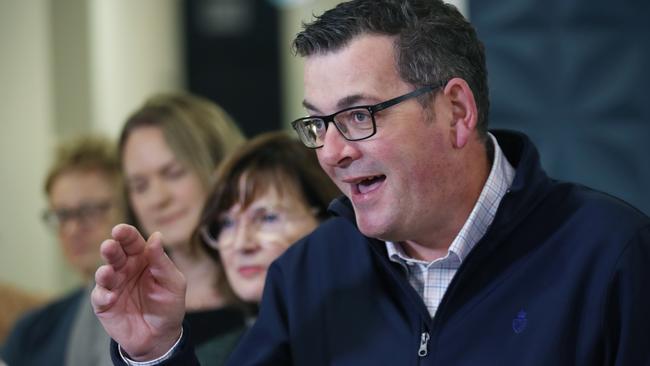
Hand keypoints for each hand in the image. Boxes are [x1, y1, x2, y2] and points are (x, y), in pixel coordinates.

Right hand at [91, 224, 185, 360]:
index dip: (126, 234)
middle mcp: (125, 268)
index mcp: (143, 259)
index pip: (133, 242)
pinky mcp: (104, 304)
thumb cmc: (168, 305)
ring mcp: (113, 285)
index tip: (120, 230)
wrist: (160, 336)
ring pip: (104, 273)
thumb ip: (162, 262)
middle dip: (110, 249)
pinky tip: (111, 297)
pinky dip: (103, 295)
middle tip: (109, 246)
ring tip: (107, 272)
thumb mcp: (172, 283)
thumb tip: (156, 236)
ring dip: (104, 272)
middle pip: (115, 254)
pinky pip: (100, 297)